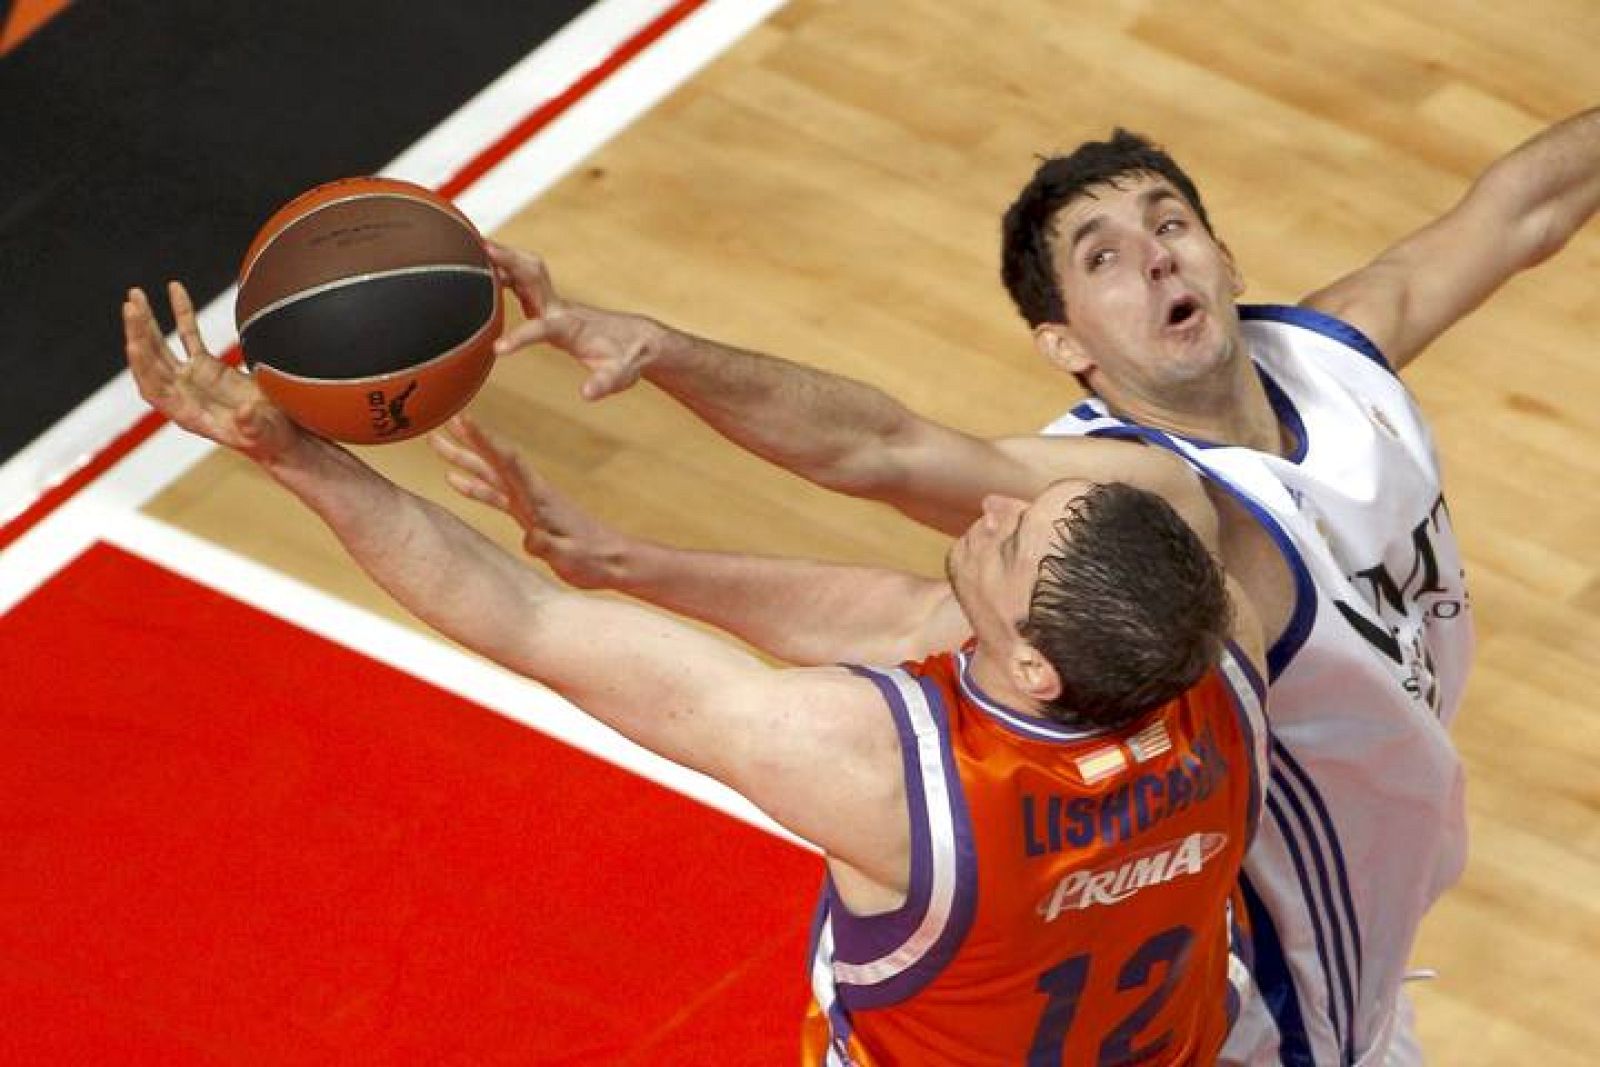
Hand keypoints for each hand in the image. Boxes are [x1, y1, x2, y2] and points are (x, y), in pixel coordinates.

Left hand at [123, 282, 304, 461]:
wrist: (282, 436)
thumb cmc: (271, 441)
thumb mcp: (264, 435)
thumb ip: (252, 425)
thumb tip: (245, 412)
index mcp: (187, 414)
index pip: (154, 388)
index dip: (143, 367)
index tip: (134, 343)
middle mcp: (182, 394)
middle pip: (151, 362)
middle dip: (139, 335)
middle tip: (132, 307)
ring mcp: (192, 378)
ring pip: (162, 346)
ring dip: (147, 322)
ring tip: (135, 296)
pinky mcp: (207, 366)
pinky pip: (189, 334)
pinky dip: (182, 313)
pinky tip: (175, 289)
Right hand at [429, 415, 628, 587]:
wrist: (614, 562)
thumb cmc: (594, 560)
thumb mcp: (570, 557)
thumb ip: (548, 546)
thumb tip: (529, 538)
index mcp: (540, 498)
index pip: (509, 461)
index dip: (486, 440)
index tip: (464, 418)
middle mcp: (531, 493)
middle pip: (494, 459)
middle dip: (467, 439)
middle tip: (440, 416)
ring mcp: (528, 502)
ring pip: (490, 474)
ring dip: (464, 457)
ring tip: (436, 442)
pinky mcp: (528, 515)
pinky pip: (495, 495)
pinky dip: (474, 486)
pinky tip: (454, 479)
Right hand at [485, 242, 664, 400]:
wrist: (637, 340)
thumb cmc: (626, 359)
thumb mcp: (620, 376)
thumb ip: (604, 383)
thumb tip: (587, 394)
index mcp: (569, 327)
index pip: (541, 329)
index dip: (520, 338)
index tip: (497, 349)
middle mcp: (558, 307)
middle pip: (531, 275)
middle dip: (508, 261)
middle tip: (480, 246)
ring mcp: (552, 301)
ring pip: (525, 269)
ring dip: (502, 255)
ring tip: (467, 241)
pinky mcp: (547, 302)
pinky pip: (520, 277)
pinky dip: (501, 266)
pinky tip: (479, 263)